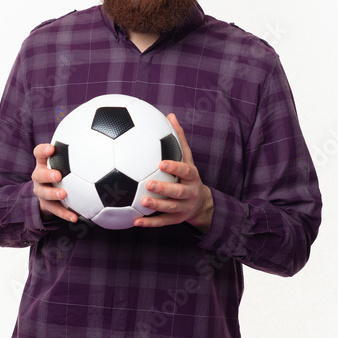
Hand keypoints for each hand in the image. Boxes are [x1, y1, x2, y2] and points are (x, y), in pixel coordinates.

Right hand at [31, 143, 78, 222]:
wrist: (50, 194)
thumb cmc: (63, 171)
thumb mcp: (64, 160)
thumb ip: (76, 149)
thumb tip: (99, 135)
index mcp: (44, 163)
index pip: (39, 153)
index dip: (43, 150)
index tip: (51, 148)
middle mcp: (40, 177)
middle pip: (38, 174)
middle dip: (47, 174)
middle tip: (58, 175)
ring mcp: (42, 192)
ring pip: (44, 193)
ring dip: (53, 194)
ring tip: (64, 194)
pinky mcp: (47, 206)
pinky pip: (55, 211)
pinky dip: (65, 214)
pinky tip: (75, 217)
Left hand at [134, 113, 213, 232]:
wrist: (201, 203)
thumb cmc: (188, 175)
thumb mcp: (188, 158)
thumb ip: (179, 138)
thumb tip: (170, 115)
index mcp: (191, 177)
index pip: (186, 171)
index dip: (175, 168)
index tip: (162, 163)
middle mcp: (189, 193)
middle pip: (178, 192)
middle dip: (164, 189)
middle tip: (149, 184)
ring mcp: (183, 208)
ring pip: (170, 208)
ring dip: (156, 206)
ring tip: (142, 202)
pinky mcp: (176, 220)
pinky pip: (162, 222)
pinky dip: (149, 222)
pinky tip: (135, 221)